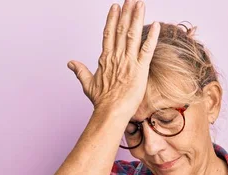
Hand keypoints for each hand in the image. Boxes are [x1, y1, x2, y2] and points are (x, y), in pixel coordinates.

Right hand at [66, 0, 159, 116]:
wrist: (110, 112)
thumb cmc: (101, 101)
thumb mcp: (88, 84)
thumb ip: (80, 71)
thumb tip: (70, 63)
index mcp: (106, 58)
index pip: (109, 33)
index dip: (113, 19)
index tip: (115, 7)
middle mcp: (117, 56)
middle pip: (121, 29)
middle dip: (126, 12)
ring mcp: (128, 62)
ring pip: (133, 34)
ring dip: (137, 18)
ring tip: (140, 4)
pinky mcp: (140, 69)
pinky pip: (147, 50)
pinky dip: (152, 38)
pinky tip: (157, 25)